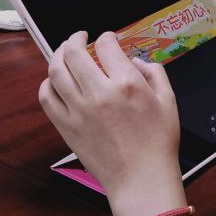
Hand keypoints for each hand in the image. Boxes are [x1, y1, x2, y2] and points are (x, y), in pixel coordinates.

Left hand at [39, 31, 184, 215]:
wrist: (141, 178)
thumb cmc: (158, 141)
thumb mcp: (169, 100)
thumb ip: (154, 73)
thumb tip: (136, 61)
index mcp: (127, 84)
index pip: (106, 46)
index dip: (106, 37)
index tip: (108, 38)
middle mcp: (99, 93)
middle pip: (73, 53)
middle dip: (74, 38)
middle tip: (79, 36)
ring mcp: (78, 110)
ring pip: (55, 71)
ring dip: (57, 56)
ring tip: (63, 52)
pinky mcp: (66, 126)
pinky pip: (46, 97)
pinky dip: (47, 83)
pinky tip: (54, 80)